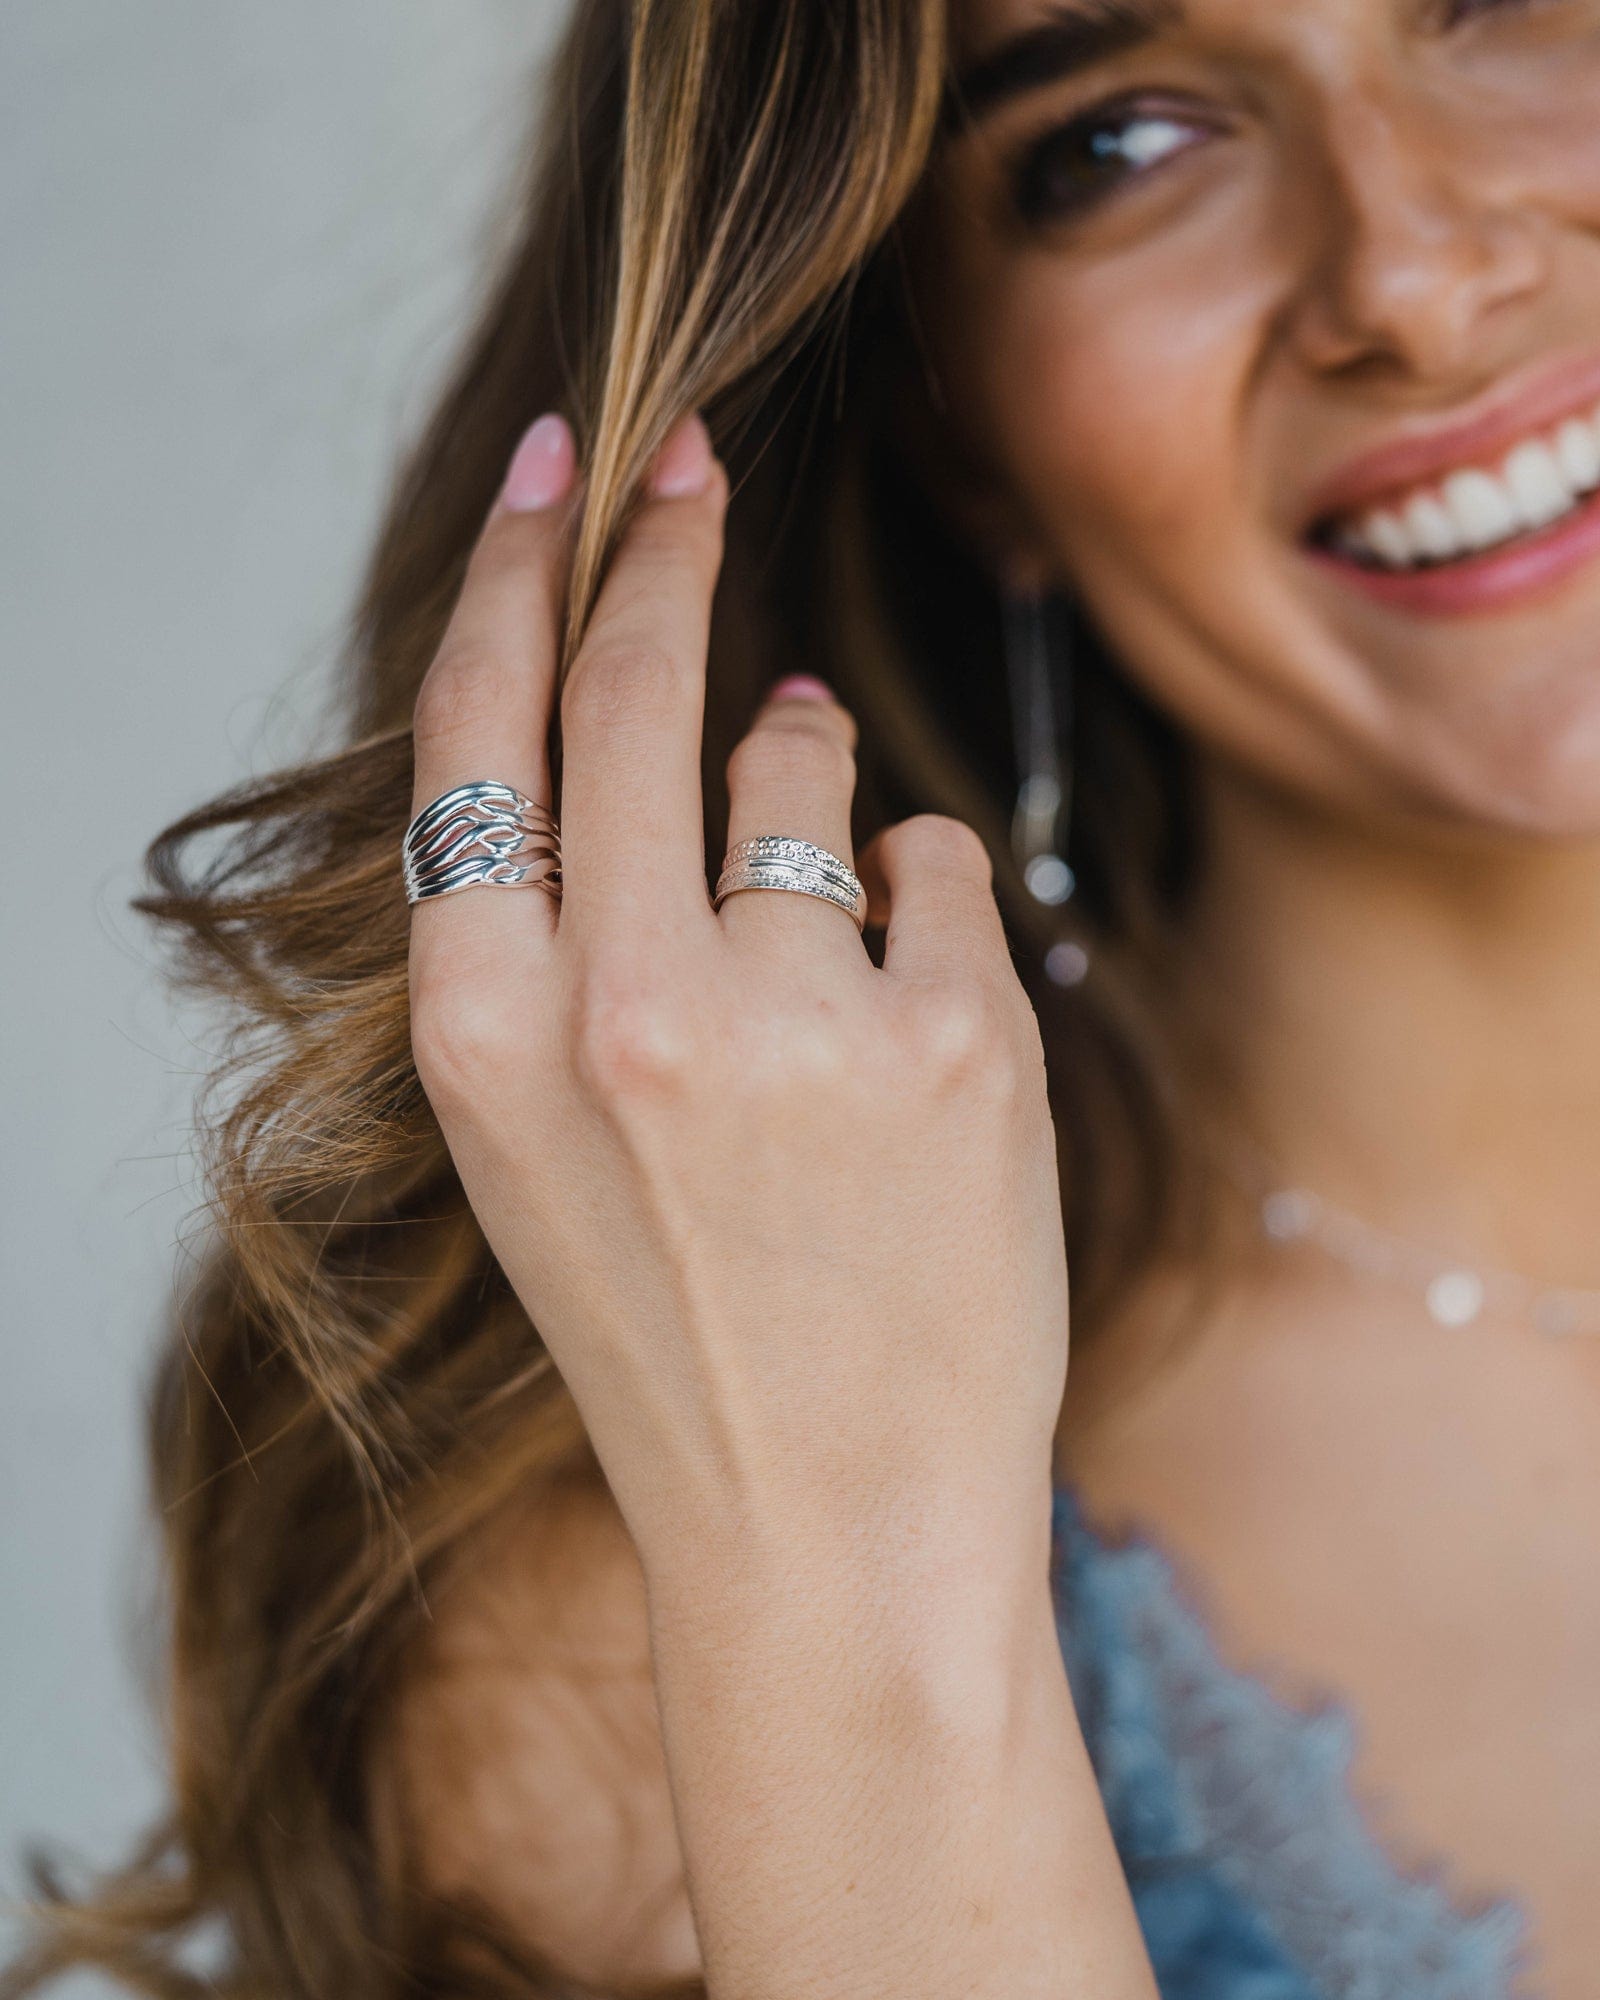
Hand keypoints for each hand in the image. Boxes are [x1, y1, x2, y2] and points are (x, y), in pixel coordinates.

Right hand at [404, 410, 1157, 1999]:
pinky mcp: (957, 1041)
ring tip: (816, 919)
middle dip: (664, 544)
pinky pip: (937, 857)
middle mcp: (620, 1009)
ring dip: (808, 781)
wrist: (831, 1522)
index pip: (478, 733)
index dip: (514, 574)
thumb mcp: (537, 1139)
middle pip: (633, 684)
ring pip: (801, 760)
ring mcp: (796, 1021)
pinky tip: (911, 1015)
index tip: (558, 466)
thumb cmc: (679, 1327)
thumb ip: (560, 937)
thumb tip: (701, 715)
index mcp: (482, 1036)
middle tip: (692, 460)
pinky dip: (924, 901)